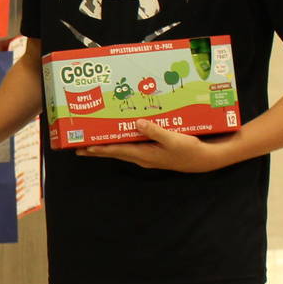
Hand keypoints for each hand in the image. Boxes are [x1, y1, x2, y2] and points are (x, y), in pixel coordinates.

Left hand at [78, 119, 236, 172]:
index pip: (117, 150)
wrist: (204, 159)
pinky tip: (119, 137)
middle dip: (96, 150)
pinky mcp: (153, 153)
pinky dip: (122, 143)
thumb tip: (137, 123)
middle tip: (78, 148)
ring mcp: (147, 156)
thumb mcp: (174, 139)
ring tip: (92, 143)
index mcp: (144, 155)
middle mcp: (142, 157)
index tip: (83, 147)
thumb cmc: (189, 150)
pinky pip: (132, 147)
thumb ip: (155, 131)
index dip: (99, 148)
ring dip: (107, 146)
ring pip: (122, 150)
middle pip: (115, 152)